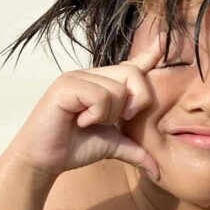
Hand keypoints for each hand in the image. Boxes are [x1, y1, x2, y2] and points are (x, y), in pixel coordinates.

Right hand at [7, 35, 161, 178]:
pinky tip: (80, 121)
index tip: (165, 39)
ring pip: (119, 89)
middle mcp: (92, 74)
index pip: (132, 64)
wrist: (44, 161)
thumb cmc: (75, 148)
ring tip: (89, 122)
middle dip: (136, 101)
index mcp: (104, 84)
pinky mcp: (66, 85)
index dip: (150, 53)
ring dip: (110, 114)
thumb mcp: (114, 145)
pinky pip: (100, 96)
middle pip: (134, 74)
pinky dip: (96, 114)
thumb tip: (158, 170)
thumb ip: (137, 149)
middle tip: (117, 120)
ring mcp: (77, 77)